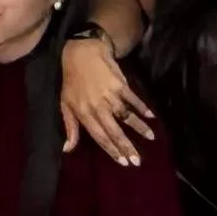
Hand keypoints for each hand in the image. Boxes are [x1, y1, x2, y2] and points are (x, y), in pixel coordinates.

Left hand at [59, 34, 154, 165]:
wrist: (82, 53)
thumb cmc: (72, 81)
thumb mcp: (65, 104)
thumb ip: (70, 127)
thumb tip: (67, 149)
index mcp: (84, 114)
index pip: (100, 137)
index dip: (112, 150)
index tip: (123, 162)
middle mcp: (98, 107)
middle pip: (115, 131)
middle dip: (127, 147)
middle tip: (138, 161)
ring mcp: (110, 95)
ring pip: (126, 116)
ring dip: (139, 127)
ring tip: (151, 138)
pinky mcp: (120, 84)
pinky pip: (132, 98)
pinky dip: (142, 107)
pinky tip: (150, 116)